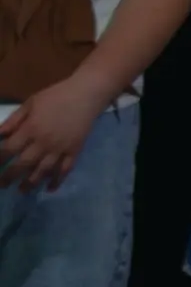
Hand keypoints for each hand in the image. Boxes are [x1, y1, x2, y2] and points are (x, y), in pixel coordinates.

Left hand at [0, 77, 110, 191]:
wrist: (86, 95)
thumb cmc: (55, 96)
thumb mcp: (30, 103)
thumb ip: (14, 121)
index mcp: (31, 129)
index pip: (9, 149)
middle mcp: (44, 142)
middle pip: (24, 164)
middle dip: (10, 176)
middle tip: (2, 185)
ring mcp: (61, 148)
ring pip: (43, 170)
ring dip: (31, 182)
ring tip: (22, 190)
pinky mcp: (74, 151)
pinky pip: (65, 169)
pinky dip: (58, 180)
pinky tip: (50, 188)